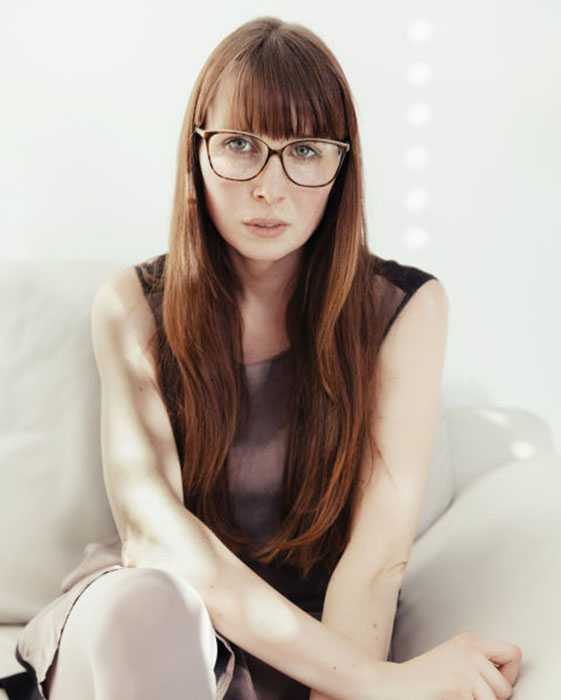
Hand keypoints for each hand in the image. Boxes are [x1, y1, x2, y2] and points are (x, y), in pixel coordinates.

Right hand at [374, 633, 521, 699]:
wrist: (396, 685)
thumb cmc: (423, 678)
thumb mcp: (456, 660)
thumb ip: (479, 662)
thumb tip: (507, 679)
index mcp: (470, 641)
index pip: (513, 653)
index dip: (508, 673)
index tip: (492, 682)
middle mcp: (470, 650)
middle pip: (506, 685)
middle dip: (492, 697)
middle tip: (469, 694)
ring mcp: (466, 668)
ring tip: (458, 696)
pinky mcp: (460, 686)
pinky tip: (451, 698)